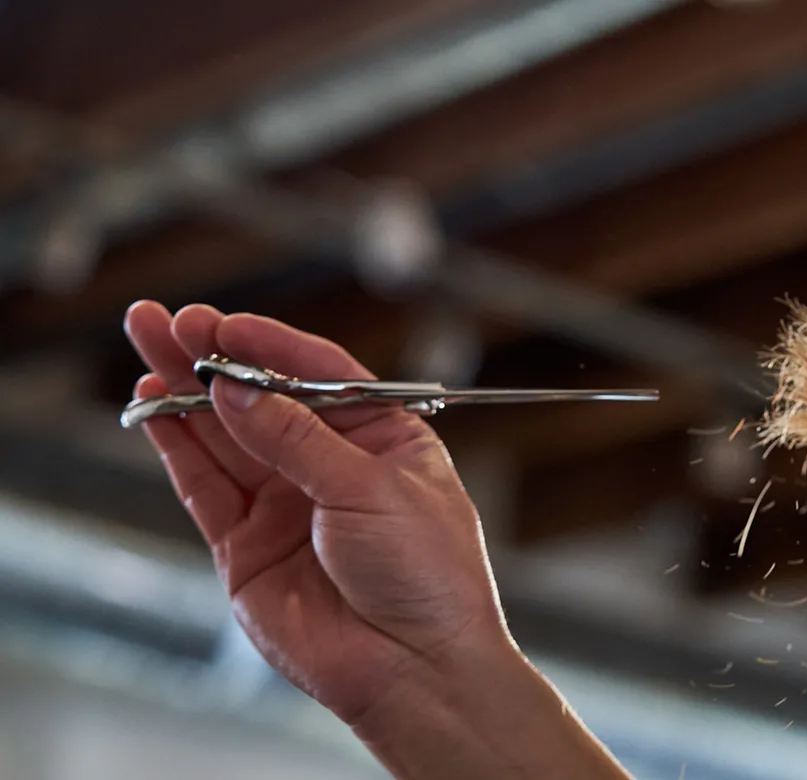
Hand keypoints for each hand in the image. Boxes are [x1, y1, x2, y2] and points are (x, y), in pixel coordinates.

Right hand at [123, 301, 505, 725]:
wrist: (415, 664)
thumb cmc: (427, 573)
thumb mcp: (372, 488)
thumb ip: (296, 439)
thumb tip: (235, 389)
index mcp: (385, 440)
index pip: (321, 376)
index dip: (272, 348)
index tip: (226, 324)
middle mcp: (333, 468)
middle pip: (262, 401)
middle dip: (214, 360)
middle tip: (169, 320)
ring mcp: (287, 506)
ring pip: (225, 437)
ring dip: (185, 394)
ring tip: (148, 347)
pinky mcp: (248, 547)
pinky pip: (205, 486)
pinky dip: (178, 448)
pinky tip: (154, 408)